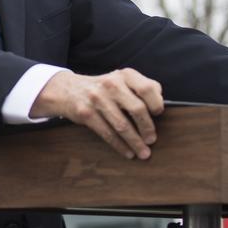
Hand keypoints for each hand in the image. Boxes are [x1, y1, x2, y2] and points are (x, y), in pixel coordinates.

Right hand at [30, 68, 163, 159]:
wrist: (67, 90)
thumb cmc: (102, 88)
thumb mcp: (120, 80)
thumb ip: (140, 87)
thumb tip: (160, 101)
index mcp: (124, 75)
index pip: (147, 88)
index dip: (156, 103)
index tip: (159, 115)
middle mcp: (111, 84)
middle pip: (137, 109)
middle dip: (147, 128)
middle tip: (152, 140)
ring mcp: (97, 98)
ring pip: (122, 125)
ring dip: (135, 142)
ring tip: (144, 152)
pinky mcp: (86, 113)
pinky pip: (107, 133)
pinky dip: (120, 146)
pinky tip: (127, 152)